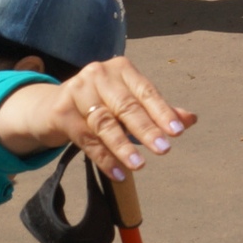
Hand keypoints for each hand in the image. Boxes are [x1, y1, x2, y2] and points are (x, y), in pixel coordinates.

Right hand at [36, 57, 196, 180]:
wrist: (51, 107)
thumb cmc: (100, 103)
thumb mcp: (129, 102)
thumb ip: (158, 110)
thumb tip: (191, 119)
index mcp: (121, 69)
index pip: (146, 91)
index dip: (162, 111)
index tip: (178, 131)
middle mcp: (98, 74)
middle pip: (126, 106)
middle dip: (146, 129)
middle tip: (164, 149)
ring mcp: (77, 91)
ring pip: (105, 123)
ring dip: (124, 146)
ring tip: (139, 165)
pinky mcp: (61, 112)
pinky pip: (87, 139)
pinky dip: (104, 158)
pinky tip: (118, 174)